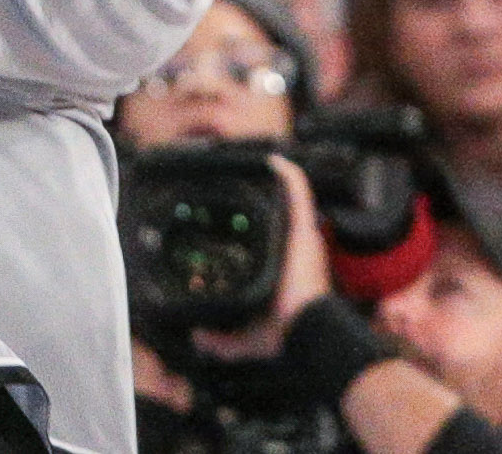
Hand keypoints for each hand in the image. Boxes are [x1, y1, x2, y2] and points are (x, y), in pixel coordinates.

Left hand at [187, 159, 332, 360]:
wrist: (305, 328)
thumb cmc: (286, 332)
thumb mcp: (246, 339)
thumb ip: (221, 341)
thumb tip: (197, 337)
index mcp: (289, 272)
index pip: (278, 244)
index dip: (265, 233)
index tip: (246, 225)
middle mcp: (299, 251)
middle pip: (287, 218)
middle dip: (272, 205)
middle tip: (247, 194)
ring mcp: (303, 237)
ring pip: (293, 201)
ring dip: (280, 184)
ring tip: (260, 168)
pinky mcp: (304, 228)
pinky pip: (299, 192)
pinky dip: (288, 175)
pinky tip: (273, 160)